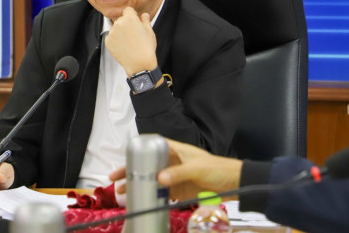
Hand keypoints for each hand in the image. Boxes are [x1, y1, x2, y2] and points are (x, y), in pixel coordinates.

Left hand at [106, 6, 157, 75]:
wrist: (139, 64)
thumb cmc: (146, 48)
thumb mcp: (150, 31)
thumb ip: (145, 20)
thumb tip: (144, 15)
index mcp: (130, 18)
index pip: (128, 10)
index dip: (132, 15)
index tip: (135, 22)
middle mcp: (119, 23)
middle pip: (121, 19)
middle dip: (126, 24)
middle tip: (133, 34)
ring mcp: (112, 33)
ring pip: (115, 28)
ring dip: (120, 32)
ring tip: (129, 42)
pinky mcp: (107, 42)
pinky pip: (111, 37)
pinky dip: (116, 40)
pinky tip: (123, 46)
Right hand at [111, 139, 242, 200]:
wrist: (232, 183)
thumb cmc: (216, 168)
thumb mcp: (196, 168)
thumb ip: (178, 173)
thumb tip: (159, 179)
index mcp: (175, 150)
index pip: (151, 148)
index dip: (136, 153)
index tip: (123, 160)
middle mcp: (172, 162)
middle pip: (147, 165)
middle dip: (131, 172)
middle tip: (116, 180)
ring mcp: (174, 177)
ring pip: (151, 180)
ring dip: (138, 186)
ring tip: (124, 193)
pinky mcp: (179, 190)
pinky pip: (161, 193)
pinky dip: (151, 197)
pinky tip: (142, 201)